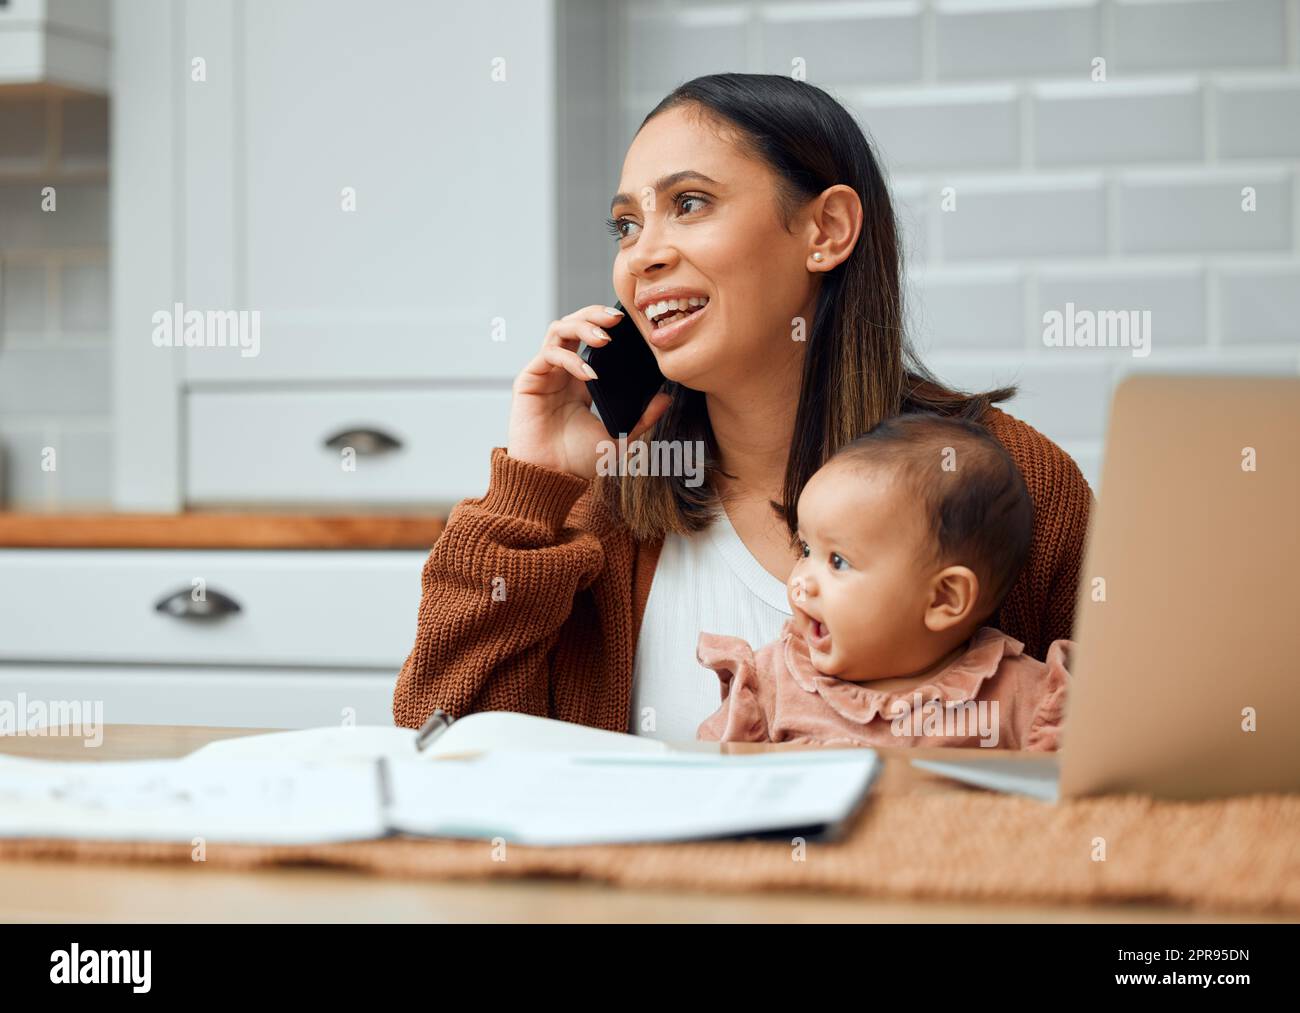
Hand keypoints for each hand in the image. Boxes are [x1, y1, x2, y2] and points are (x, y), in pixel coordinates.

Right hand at [506, 304, 672, 478]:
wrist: (552, 480)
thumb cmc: (578, 462)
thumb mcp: (620, 440)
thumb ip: (642, 420)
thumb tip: (667, 398)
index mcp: (581, 380)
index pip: (591, 338)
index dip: (607, 324)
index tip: (632, 324)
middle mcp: (561, 371)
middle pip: (574, 324)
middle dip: (594, 314)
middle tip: (618, 317)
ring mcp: (545, 373)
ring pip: (559, 330)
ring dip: (582, 326)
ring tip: (604, 337)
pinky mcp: (529, 381)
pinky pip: (549, 355)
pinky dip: (570, 359)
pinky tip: (588, 375)